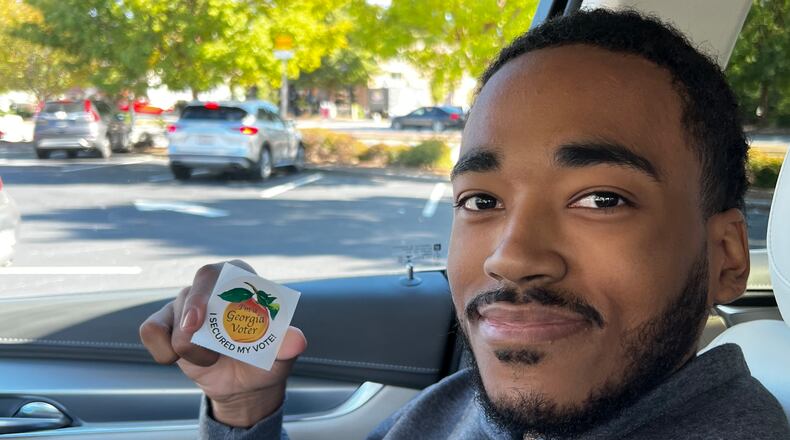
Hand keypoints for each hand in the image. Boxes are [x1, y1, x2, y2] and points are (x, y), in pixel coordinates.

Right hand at [139, 260, 306, 426]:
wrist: (244, 384)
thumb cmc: (263, 360)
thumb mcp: (280, 355)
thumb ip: (287, 345)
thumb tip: (298, 341)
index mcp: (242, 284)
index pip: (228, 271)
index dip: (219, 286)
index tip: (215, 307)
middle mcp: (212, 288)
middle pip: (195, 288)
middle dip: (193, 308)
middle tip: (194, 331)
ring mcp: (185, 305)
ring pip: (173, 317)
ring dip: (190, 347)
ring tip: (211, 359)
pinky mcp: (165, 324)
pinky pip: (151, 330)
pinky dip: (162, 349)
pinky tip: (180, 358)